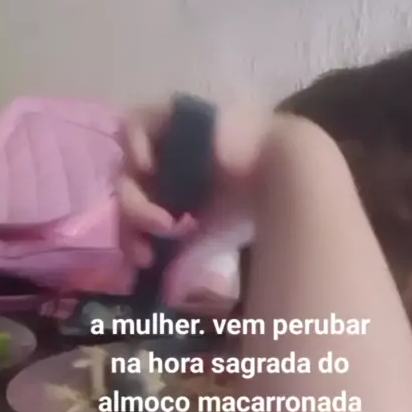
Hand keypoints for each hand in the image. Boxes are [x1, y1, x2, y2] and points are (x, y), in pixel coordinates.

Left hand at [119, 100, 271, 311]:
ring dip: (136, 199)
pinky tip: (151, 172)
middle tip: (150, 250)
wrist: (281, 175)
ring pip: (129, 166)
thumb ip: (185, 261)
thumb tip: (166, 297)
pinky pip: (136, 126)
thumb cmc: (253, 208)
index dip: (134, 237)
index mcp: (177, 189)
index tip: (145, 262)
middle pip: (131, 191)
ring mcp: (169, 138)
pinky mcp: (172, 114)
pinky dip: (136, 150)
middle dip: (135, 227)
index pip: (138, 211)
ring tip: (162, 220)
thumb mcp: (211, 238)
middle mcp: (169, 163)